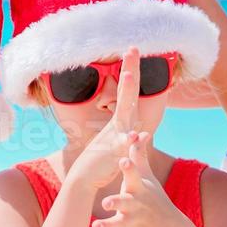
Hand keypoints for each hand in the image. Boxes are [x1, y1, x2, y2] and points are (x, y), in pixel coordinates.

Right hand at [66, 48, 142, 190]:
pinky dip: (129, 140)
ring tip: (129, 75)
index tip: (134, 49)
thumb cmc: (103, 160)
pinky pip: (123, 144)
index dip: (131, 70)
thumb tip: (142, 129)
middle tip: (132, 49)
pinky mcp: (113, 152)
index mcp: (121, 119)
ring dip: (126, 93)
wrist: (85, 177)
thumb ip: (130, 136)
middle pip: (126, 92)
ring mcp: (115, 135)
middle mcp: (118, 122)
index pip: (128, 91)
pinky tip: (136, 135)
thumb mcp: (120, 144)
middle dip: (130, 70)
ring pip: (124, 111)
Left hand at [88, 136, 195, 226]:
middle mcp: (135, 206)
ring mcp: (132, 224)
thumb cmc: (157, 199)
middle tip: (108, 202)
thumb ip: (139, 156)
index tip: (124, 158)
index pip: (133, 175)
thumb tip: (137, 132)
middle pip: (125, 202)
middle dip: (117, 202)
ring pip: (117, 225)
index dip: (129, 167)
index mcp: (138, 190)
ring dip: (107, 226)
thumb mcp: (148, 179)